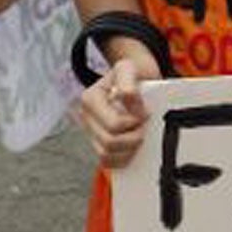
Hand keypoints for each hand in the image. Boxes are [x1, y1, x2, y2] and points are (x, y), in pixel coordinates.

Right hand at [78, 55, 157, 169]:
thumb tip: (124, 98)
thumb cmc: (132, 75)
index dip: (134, 123)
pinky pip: (106, 162)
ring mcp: (90, 133)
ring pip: (106, 155)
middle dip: (133, 136)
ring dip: (128, 148)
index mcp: (90, 99)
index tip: (146, 112)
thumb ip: (127, 82)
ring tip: (139, 134)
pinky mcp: (98, 144)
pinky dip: (121, 159)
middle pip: (110, 142)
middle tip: (144, 125)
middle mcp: (86, 118)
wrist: (133, 82)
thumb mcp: (129, 69)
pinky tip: (132, 148)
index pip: (114, 125)